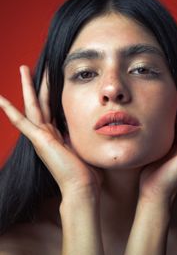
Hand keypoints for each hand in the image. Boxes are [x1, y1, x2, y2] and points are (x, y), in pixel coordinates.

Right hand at [0, 66, 103, 199]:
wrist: (81, 187)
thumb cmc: (85, 171)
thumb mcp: (83, 146)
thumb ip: (80, 134)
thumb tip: (91, 124)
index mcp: (55, 134)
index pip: (49, 108)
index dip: (48, 92)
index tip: (49, 80)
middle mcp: (46, 133)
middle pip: (39, 102)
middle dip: (36, 83)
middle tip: (30, 67)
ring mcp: (41, 137)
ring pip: (32, 105)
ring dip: (27, 87)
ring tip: (23, 69)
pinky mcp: (39, 140)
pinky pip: (22, 123)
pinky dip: (11, 112)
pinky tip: (1, 100)